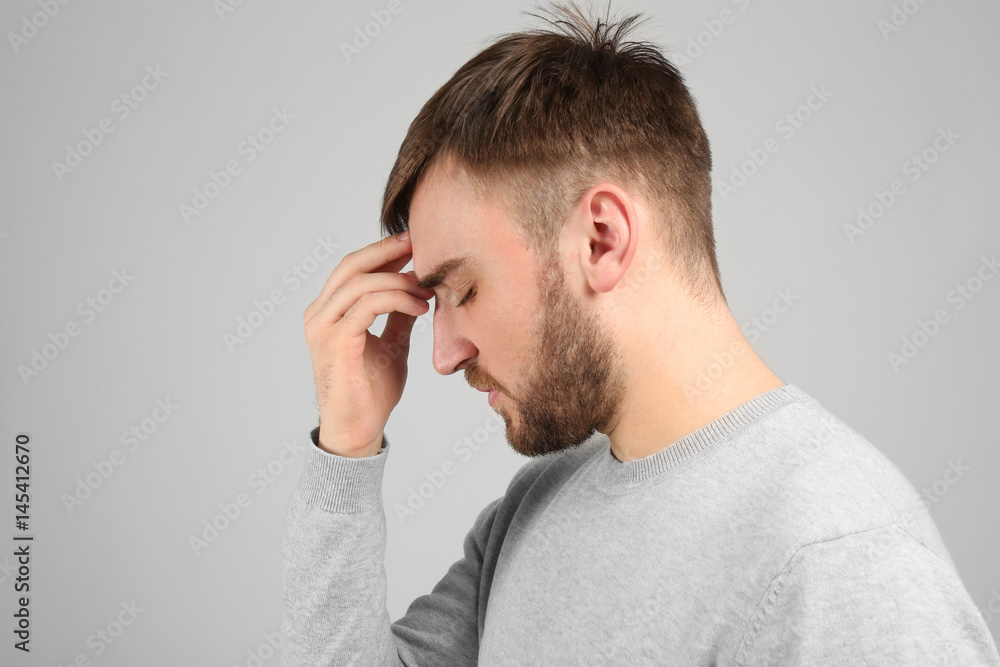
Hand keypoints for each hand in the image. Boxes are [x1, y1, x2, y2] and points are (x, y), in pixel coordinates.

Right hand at [302, 232, 433, 456]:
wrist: (358, 430)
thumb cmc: (371, 391)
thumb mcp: (392, 344)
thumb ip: (398, 317)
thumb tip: (418, 290)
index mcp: (328, 312)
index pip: (353, 268)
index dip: (383, 251)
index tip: (414, 242)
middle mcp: (319, 315)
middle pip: (352, 266)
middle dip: (388, 252)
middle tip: (420, 243)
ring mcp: (323, 328)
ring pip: (362, 284)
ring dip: (400, 281)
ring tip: (427, 288)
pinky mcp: (336, 342)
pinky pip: (368, 306)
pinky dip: (398, 300)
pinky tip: (420, 307)